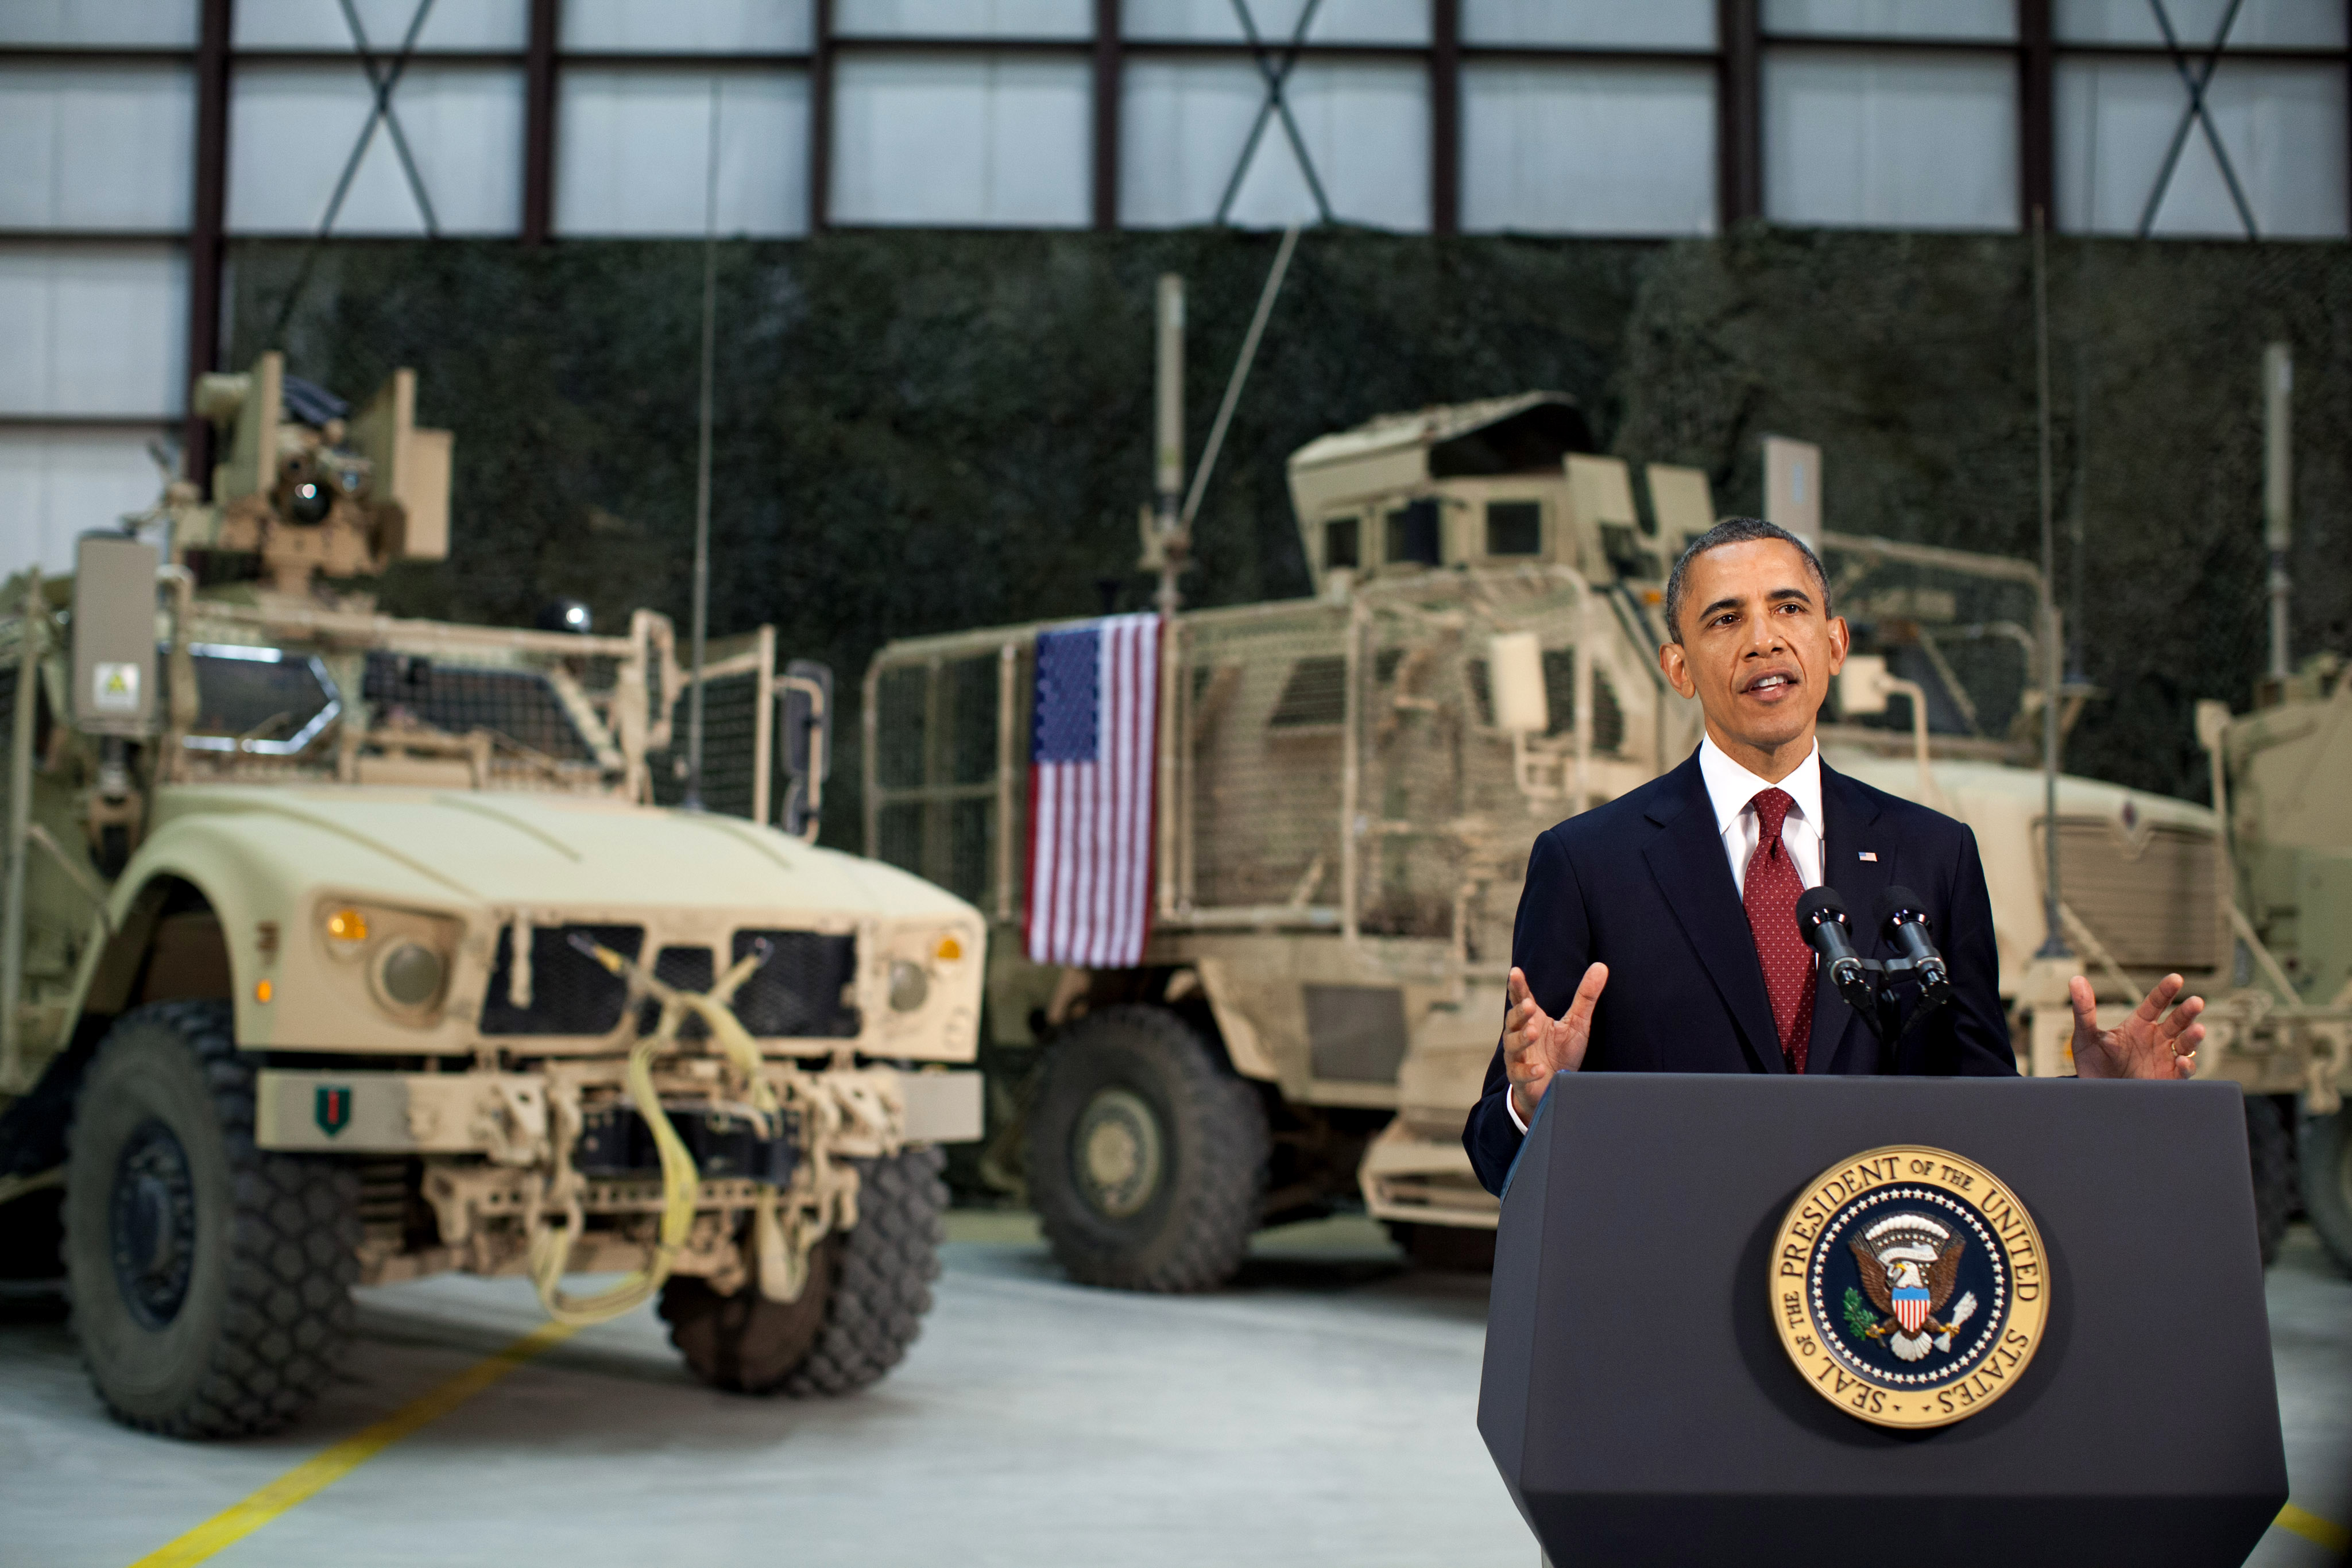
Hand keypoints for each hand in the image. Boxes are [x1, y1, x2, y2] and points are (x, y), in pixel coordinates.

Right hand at [1504, 962, 1607, 1123]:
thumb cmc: (1561, 1052)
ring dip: (1521, 1038)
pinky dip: (1529, 1071)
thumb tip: (1601, 966)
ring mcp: (1517, 1057)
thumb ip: (1586, 996)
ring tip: (1533, 1033)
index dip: (1517, 986)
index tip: (1516, 972)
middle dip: (1519, 1012)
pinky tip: (1539, 1068)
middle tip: (1529, 1005)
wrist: (1552, 1088)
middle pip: (1513, 1020)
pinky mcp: (1520, 1078)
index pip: (1521, 999)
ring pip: (1513, 1045)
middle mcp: (1519, 1035)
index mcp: (1532, 1019)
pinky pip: (1520, 1073)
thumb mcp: (1577, 1023)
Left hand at [2069, 973, 2203, 1079]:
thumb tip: (2076, 979)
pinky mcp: (2169, 1079)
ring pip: (2186, 1044)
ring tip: (2198, 1029)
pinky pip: (2183, 1071)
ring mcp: (2165, 1058)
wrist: (2095, 1095)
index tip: (2175, 979)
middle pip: (2177, 1021)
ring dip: (2193, 1037)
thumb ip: (2084, 1010)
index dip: (2165, 991)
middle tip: (2197, 1002)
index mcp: (2139, 1025)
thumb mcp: (2086, 1037)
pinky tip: (2182, 1060)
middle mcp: (2156, 1039)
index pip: (2155, 1003)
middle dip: (2188, 1011)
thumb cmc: (2092, 1064)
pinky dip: (2186, 1065)